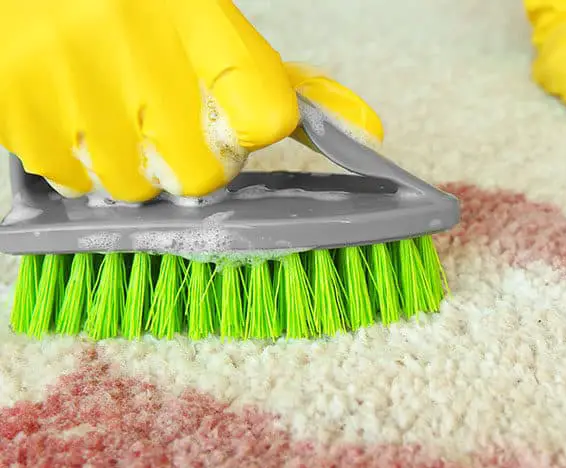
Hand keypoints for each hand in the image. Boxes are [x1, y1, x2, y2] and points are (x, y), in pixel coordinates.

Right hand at [0, 0, 379, 202]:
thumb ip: (297, 86)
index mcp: (202, 18)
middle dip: (187, 163)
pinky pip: (68, 176)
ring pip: (130, 188)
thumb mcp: (220, 29)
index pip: (269, 117)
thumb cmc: (141, 4)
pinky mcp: (15, 98)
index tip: (235, 121)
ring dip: (127, 165)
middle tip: (164, 122)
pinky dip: (72, 158)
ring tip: (110, 110)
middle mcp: (138, 43)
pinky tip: (69, 110)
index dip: (254, 132)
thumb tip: (368, 134)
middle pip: (200, 177)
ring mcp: (71, 73)